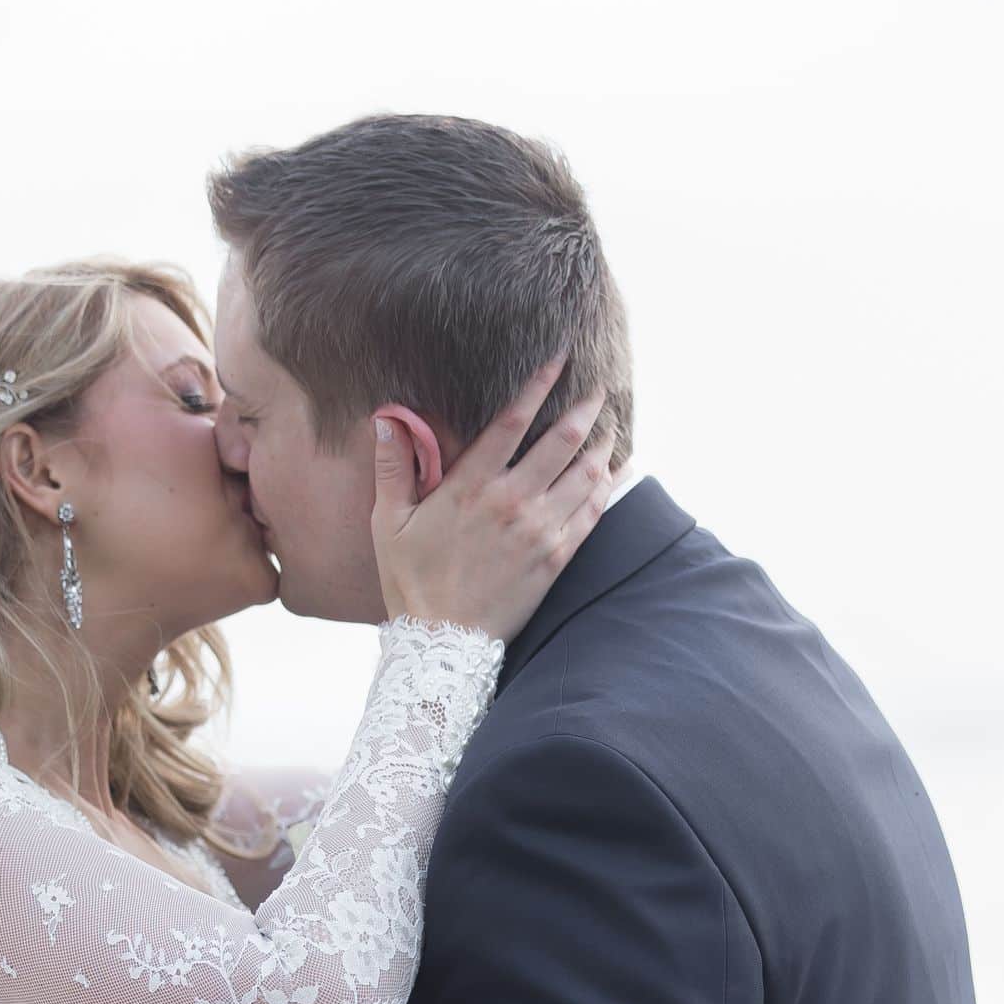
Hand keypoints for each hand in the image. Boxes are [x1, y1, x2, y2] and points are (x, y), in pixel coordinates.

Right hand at [371, 353, 613, 639]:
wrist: (443, 644)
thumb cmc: (411, 583)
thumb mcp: (389, 523)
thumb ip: (392, 468)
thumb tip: (386, 419)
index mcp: (470, 486)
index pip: (514, 420)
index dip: (539, 384)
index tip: (560, 358)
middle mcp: (512, 502)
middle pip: (563, 440)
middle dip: (586, 408)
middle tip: (598, 388)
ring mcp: (539, 530)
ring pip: (586, 473)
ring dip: (603, 443)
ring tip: (611, 424)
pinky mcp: (556, 558)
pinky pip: (593, 512)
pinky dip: (608, 485)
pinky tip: (617, 469)